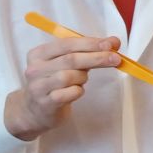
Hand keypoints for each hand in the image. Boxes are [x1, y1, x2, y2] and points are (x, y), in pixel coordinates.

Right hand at [5, 36, 121, 140]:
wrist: (36, 110)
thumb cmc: (56, 82)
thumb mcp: (67, 64)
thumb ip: (87, 52)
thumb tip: (114, 42)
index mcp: (39, 53)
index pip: (67, 44)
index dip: (91, 43)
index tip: (111, 44)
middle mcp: (35, 68)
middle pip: (70, 59)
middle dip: (97, 58)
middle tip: (116, 59)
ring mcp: (38, 86)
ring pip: (69, 76)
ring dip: (83, 77)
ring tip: (82, 80)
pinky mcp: (45, 103)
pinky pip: (69, 93)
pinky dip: (78, 91)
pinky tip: (77, 91)